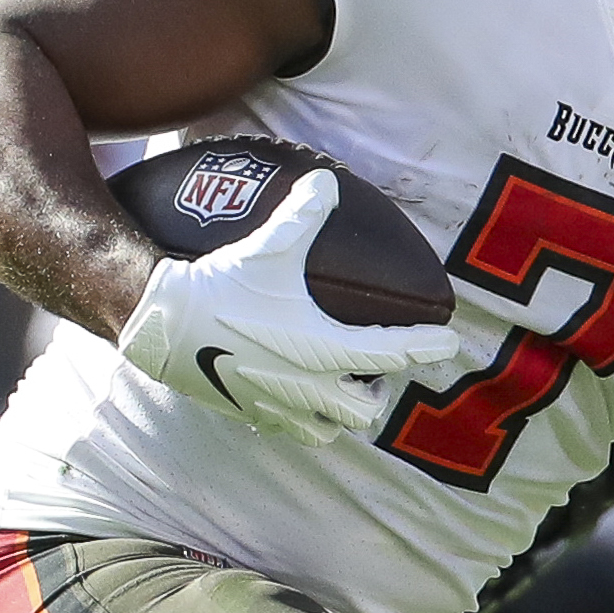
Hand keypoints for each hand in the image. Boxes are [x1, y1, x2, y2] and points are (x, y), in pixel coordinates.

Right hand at [115, 168, 463, 444]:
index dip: (424, 347)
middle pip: (365, 407)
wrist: (166, 325)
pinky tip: (297, 394)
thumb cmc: (224, 285)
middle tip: (377, 370)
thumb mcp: (269, 245)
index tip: (447, 344)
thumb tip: (326, 181)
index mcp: (323, 348)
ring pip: (332, 426)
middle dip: (377, 391)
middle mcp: (308, 386)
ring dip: (342, 411)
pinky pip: (294, 431)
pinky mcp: (253, 414)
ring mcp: (280, 406)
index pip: (392, 353)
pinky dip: (306, 418)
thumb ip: (304, 212)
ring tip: (340, 387)